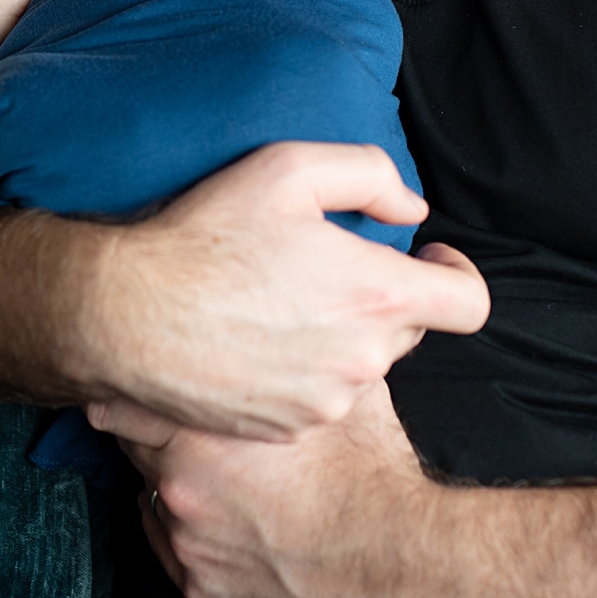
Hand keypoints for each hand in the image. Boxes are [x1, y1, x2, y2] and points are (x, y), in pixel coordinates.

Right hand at [71, 141, 490, 439]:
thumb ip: (369, 176)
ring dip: (334, 336)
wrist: (127, 316)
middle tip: (319, 268)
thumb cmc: (204, 237)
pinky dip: (297, 370)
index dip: (456, 275)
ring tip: (274, 304)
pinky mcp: (286, 428)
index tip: (426, 259)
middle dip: (377, 297)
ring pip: (357, 364)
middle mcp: (362, 360)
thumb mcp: (286, 169)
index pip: (469, 305)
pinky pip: (314, 397)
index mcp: (376, 295)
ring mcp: (325, 402)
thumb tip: (411, 213)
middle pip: (405, 329)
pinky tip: (251, 339)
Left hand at [101, 378, 443, 597]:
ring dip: (176, 485)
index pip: (128, 402)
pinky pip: (175, 551)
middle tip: (193, 428)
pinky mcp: (202, 590)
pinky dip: (193, 534)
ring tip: (220, 478)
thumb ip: (302, 355)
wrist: (400, 562)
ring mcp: (186, 546)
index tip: (152, 381)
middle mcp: (178, 490)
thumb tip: (314, 320)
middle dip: (160, 435)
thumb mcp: (339, 389)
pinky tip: (227, 521)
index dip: (145, 389)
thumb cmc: (372, 475)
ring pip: (155, 500)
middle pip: (136, 449)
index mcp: (198, 435)